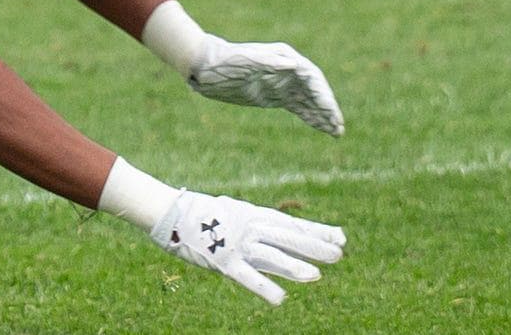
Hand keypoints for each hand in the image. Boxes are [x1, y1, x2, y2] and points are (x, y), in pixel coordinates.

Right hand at [144, 190, 348, 304]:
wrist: (170, 211)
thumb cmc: (203, 213)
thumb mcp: (235, 211)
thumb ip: (257, 223)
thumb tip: (278, 228)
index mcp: (254, 215)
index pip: (291, 224)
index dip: (316, 231)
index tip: (340, 236)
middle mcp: (251, 228)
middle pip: (287, 238)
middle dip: (314, 246)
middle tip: (339, 253)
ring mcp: (238, 245)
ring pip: (271, 256)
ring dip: (294, 266)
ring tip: (316, 276)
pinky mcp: (223, 261)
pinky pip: (247, 277)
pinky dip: (264, 288)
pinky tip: (280, 299)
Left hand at [187, 38, 345, 134]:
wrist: (206, 66)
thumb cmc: (225, 60)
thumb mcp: (245, 60)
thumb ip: (268, 62)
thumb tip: (293, 64)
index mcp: (284, 57)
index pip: (312, 77)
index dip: (323, 95)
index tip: (331, 112)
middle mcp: (287, 69)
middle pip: (315, 90)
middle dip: (328, 108)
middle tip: (339, 127)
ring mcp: (282, 83)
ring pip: (309, 101)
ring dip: (323, 115)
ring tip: (337, 132)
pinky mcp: (275, 95)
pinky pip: (299, 107)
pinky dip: (311, 117)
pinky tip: (321, 128)